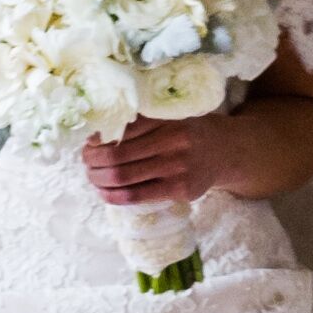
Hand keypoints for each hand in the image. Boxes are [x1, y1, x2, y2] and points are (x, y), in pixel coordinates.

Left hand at [82, 113, 217, 207]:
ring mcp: (177, 167)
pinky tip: (104, 193)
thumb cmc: (189, 132)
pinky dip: (114, 196)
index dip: (98, 137)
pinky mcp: (179, 189)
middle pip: (116, 154)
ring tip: (92, 176)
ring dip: (98, 178)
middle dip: (93, 160)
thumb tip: (98, 134)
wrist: (226, 152)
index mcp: (166, 119)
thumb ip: (143, 121)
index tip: (88, 141)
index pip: (121, 129)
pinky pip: (137, 196)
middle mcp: (172, 141)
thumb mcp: (172, 116)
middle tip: (85, 160)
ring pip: (123, 176)